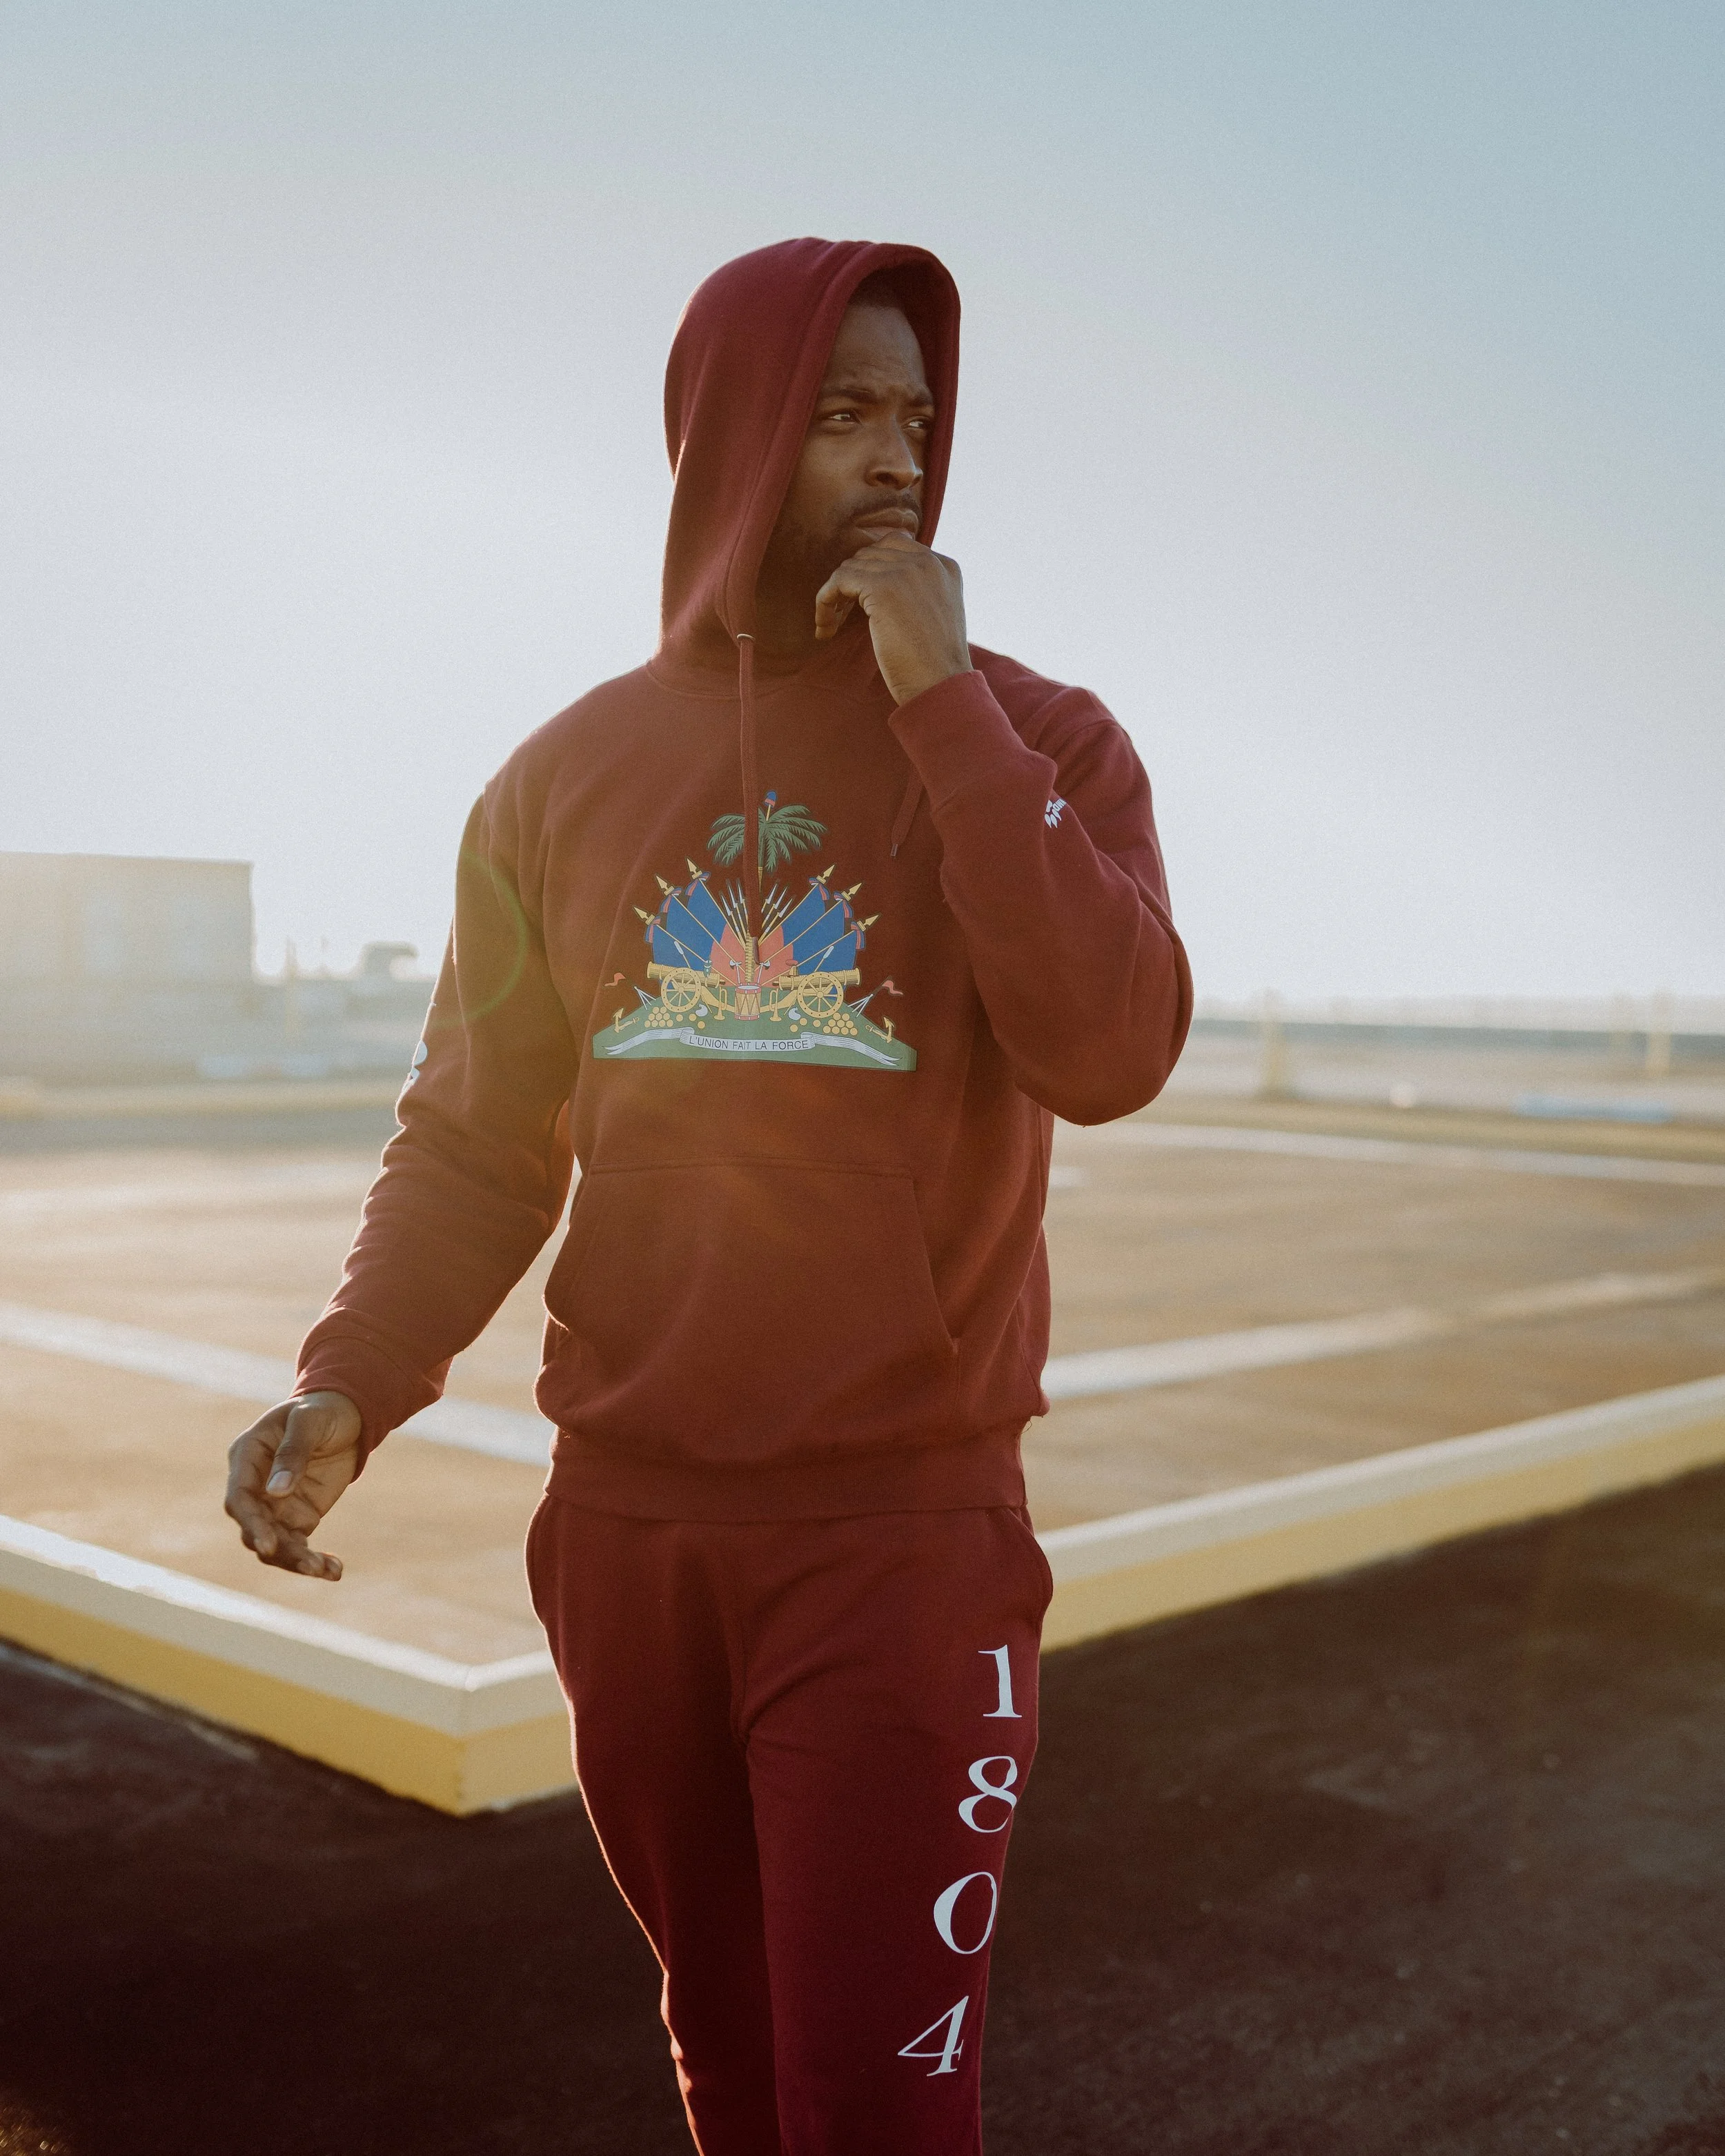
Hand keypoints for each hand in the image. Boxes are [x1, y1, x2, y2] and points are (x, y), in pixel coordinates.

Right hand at [224, 1391, 361, 1579]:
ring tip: (327, 1571)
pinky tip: (334, 1571)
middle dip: (277, 1549)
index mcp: (247, 1456)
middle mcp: (255, 1486)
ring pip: (274, 1544)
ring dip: (297, 1561)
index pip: (239, 1497)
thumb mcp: (309, 1421)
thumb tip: (276, 1492)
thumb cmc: (321, 1410)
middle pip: (253, 1527)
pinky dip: (314, 1561)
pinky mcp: (297, 1518)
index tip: (268, 1545)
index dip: (251, 1523)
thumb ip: (293, 1452)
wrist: (347, 1416)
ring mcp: (275, 1505)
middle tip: (308, 1564)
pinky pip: (298, 1546)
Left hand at [813, 531, 971, 705]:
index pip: (894, 546)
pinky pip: (839, 580)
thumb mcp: (932, 616)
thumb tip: (874, 587)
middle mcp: (927, 561)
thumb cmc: (933, 665)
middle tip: (840, 616)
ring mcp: (905, 571)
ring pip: (852, 566)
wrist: (941, 686)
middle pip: (870, 554)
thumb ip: (915, 592)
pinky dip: (825, 600)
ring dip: (834, 596)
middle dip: (851, 582)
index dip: (869, 570)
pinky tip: (825, 626)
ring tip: (830, 625)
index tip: (857, 600)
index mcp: (943, 565)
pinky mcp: (882, 587)